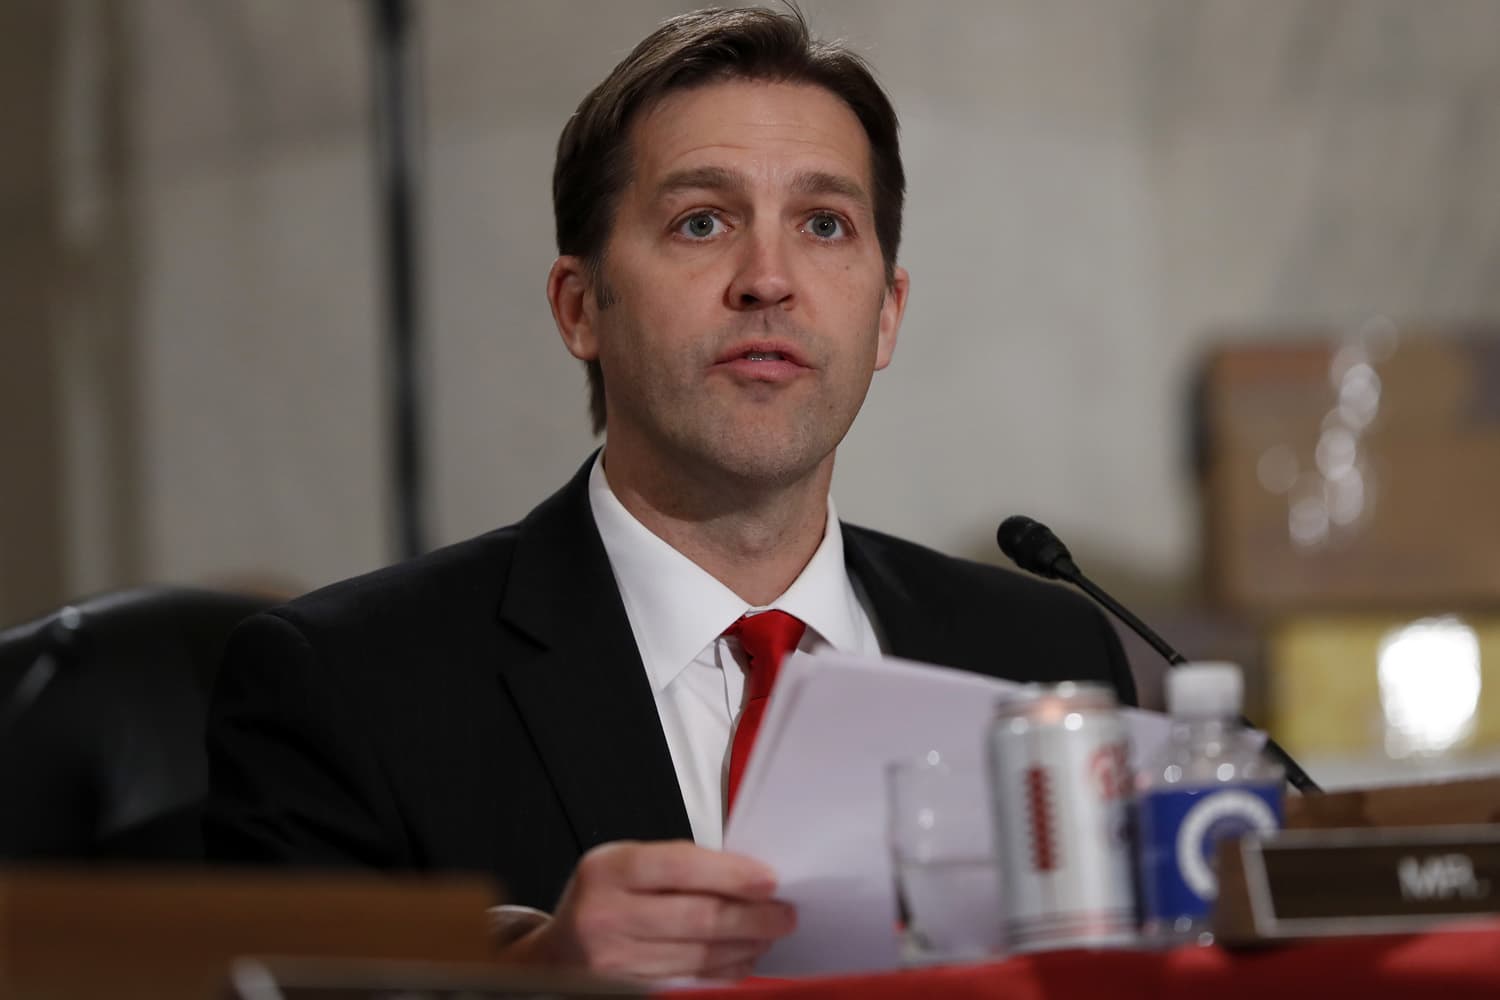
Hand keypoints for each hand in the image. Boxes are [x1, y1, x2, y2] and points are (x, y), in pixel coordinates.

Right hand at [501, 840, 795, 980]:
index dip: (731, 874)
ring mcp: (616, 960)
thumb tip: (745, 874)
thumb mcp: (625, 862)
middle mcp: (607, 916)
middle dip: (750, 916)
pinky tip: (744, 958)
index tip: (769, 879)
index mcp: (609, 870)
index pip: (681, 867)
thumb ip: (678, 864)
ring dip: (744, 945)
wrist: (557, 954)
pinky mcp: (631, 990)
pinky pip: (690, 980)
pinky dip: (724, 970)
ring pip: (698, 955)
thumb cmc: (602, 898)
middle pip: (696, 917)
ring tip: (769, 933)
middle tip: (784, 913)